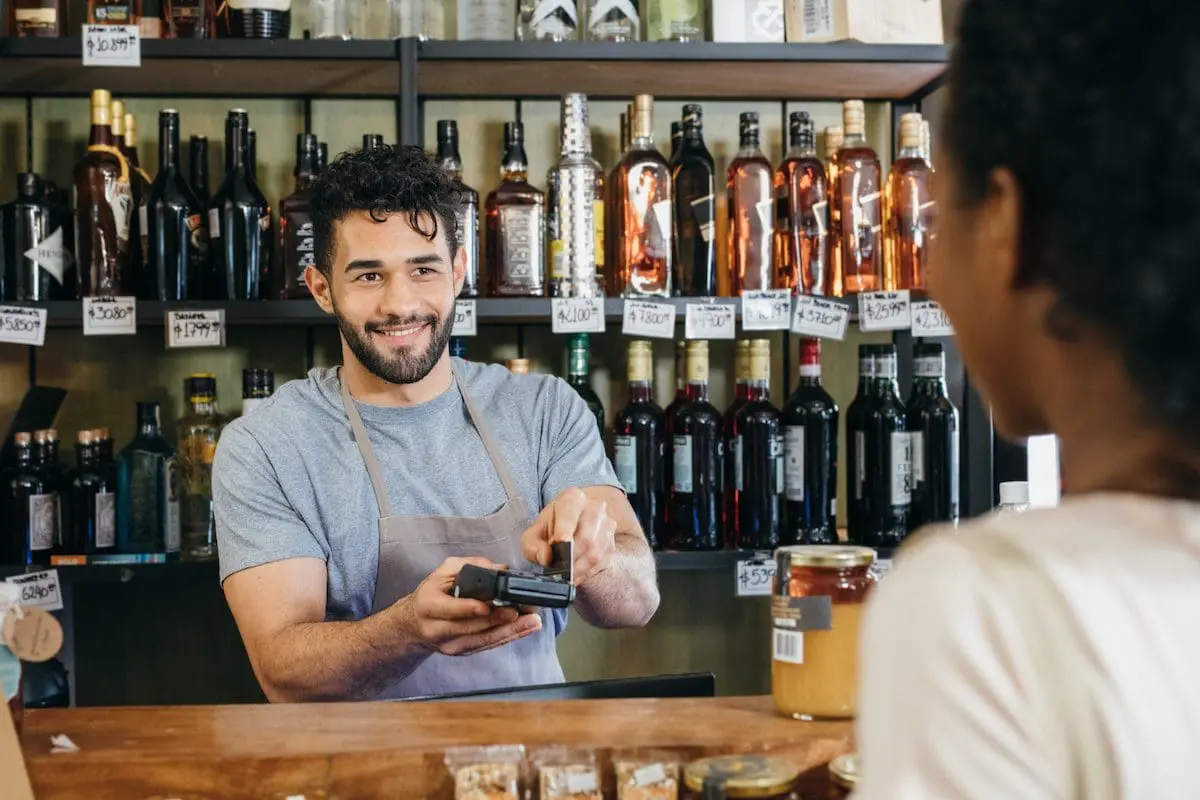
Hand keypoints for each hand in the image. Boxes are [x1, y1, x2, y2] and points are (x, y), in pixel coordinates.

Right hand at [396, 557, 541, 656]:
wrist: (413, 625)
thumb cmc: (431, 594)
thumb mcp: (442, 573)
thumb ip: (469, 566)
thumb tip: (499, 568)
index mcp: (429, 605)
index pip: (449, 609)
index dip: (468, 609)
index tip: (486, 606)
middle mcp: (437, 629)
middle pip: (471, 627)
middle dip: (498, 619)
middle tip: (520, 611)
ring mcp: (450, 645)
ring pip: (482, 640)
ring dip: (510, 631)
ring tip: (531, 621)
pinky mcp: (462, 652)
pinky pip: (487, 645)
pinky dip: (507, 637)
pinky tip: (525, 629)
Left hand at [521, 487, 615, 584]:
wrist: (570, 530)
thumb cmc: (550, 530)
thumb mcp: (533, 535)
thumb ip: (533, 546)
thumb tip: (545, 557)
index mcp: (573, 499)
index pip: (570, 514)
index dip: (564, 530)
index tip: (557, 544)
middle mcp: (594, 509)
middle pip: (587, 537)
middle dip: (570, 557)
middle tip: (558, 567)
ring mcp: (606, 526)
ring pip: (595, 553)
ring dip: (578, 568)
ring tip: (565, 574)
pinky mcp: (611, 543)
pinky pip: (601, 562)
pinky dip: (586, 573)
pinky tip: (575, 574)